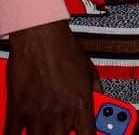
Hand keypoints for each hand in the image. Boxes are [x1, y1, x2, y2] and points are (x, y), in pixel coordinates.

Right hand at [2, 19, 99, 134]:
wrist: (42, 38)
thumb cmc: (65, 50)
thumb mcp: (90, 70)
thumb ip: (96, 90)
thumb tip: (100, 101)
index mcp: (81, 103)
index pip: (88, 134)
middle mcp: (60, 111)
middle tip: (65, 132)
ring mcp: (38, 113)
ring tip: (47, 131)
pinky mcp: (19, 110)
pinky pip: (14, 133)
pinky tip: (22, 134)